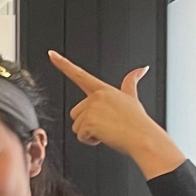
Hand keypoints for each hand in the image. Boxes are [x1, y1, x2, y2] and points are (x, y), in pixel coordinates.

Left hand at [48, 51, 184, 178]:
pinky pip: (80, 136)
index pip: (79, 74)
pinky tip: (105, 137)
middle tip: (107, 125)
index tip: (51, 54)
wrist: (143, 137)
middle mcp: (96, 96)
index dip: (63, 64)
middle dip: (87, 123)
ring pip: (76, 125)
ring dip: (88, 132)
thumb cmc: (137, 122)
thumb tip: (142, 68)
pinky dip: (90, 140)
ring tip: (108, 131)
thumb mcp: (132, 98)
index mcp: (104, 89)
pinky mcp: (90, 122)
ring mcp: (92, 108)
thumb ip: (131, 82)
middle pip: (75, 112)